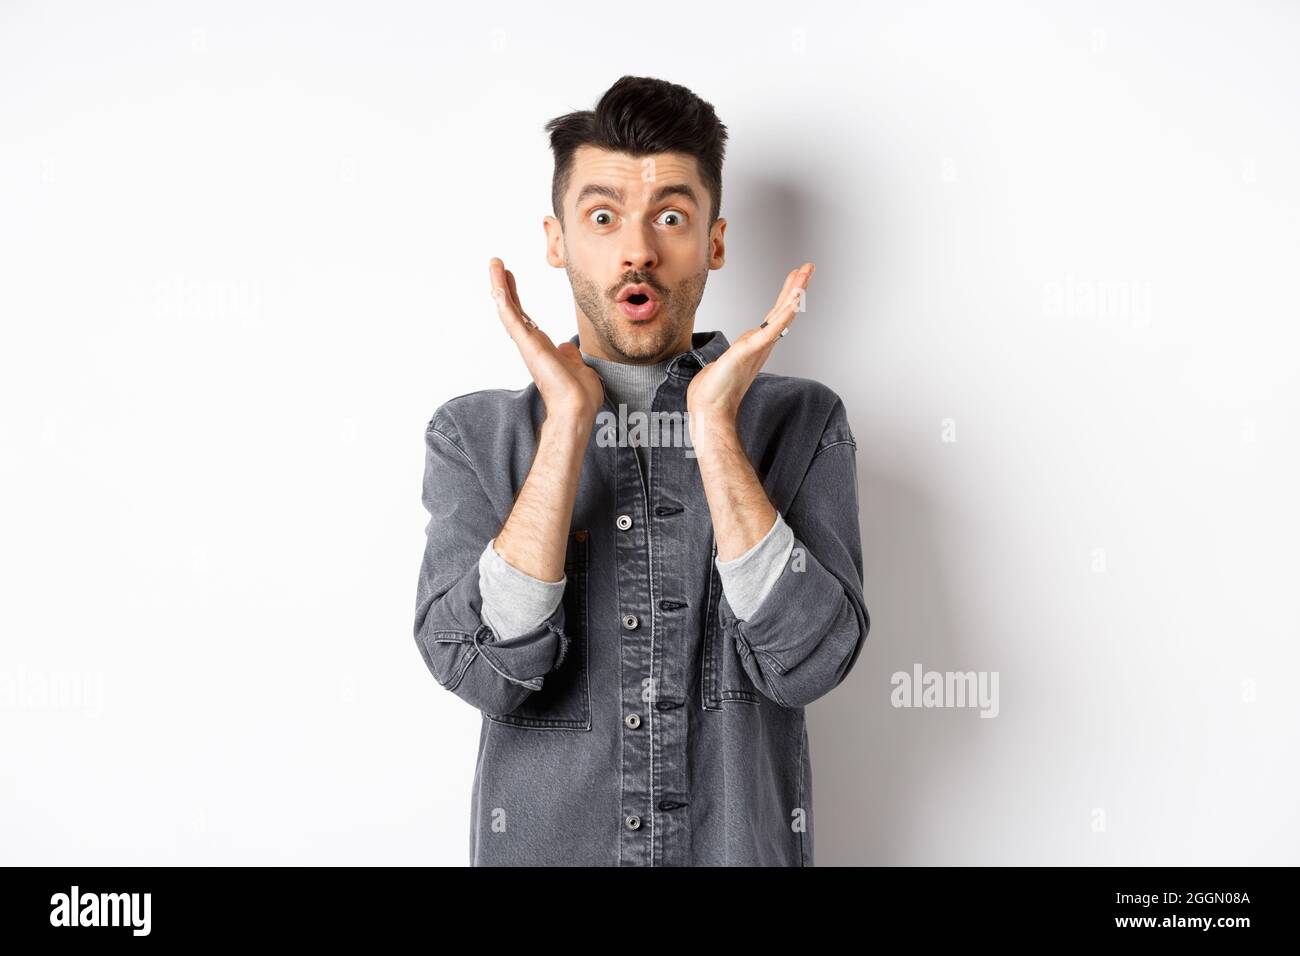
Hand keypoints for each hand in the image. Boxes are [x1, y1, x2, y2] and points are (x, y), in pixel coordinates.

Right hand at [489, 257, 603, 423]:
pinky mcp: (528, 345)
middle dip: (504, 287)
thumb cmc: (579, 395)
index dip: (516, 298)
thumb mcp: (576, 367)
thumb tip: (566, 346)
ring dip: (499, 286)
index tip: (510, 279)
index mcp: (541, 348)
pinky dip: (504, 298)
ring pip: (508, 310)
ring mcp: (527, 345)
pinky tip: (498, 281)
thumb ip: (569, 355)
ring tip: (494, 264)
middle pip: (513, 310)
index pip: (525, 318)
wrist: (577, 409)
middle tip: (497, 265)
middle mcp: (531, 345)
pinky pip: (512, 318)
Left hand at [687, 262, 813, 423]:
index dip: (787, 294)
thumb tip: (730, 358)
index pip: (775, 313)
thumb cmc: (715, 390)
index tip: (797, 276)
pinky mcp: (749, 351)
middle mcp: (761, 343)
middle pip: (783, 309)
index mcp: (756, 343)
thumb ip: (734, 357)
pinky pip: (770, 331)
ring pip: (780, 316)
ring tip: (804, 276)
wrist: (709, 408)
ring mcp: (757, 347)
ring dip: (793, 295)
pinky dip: (783, 317)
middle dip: (796, 286)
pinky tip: (792, 304)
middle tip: (809, 266)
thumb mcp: (726, 363)